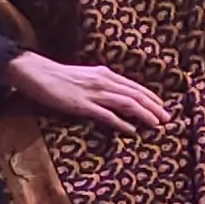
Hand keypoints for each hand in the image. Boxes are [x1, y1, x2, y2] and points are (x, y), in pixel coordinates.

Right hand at [5, 53, 169, 132]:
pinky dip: (122, 123)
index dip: (151, 97)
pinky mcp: (82, 105)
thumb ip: (101, 84)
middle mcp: (104, 82)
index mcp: (105, 74)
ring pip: (126, 104)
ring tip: (156, 124)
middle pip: (135, 95)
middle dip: (154, 107)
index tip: (162, 106)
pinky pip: (107, 115)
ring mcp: (93, 93)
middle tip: (167, 119)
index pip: (134, 86)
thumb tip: (115, 94)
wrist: (37, 73)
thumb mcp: (86, 76)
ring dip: (144, 115)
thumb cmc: (59, 76)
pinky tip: (132, 131)